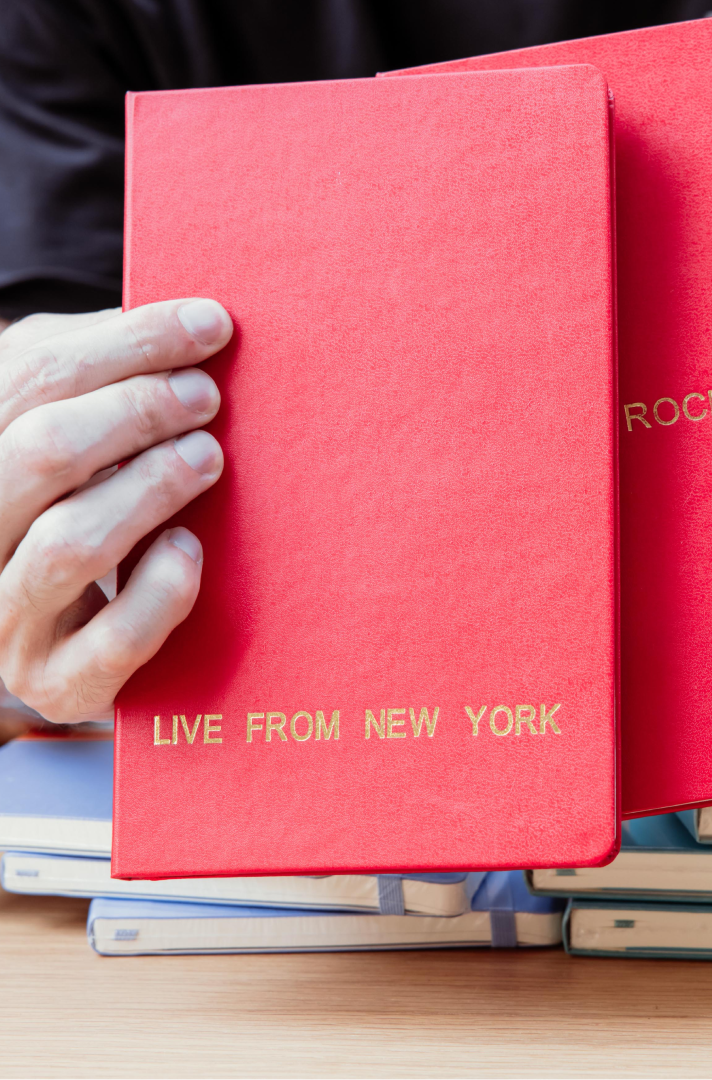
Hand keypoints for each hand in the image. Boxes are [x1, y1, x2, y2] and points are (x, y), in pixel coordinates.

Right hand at [0, 300, 230, 721]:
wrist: (71, 628)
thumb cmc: (84, 498)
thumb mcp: (73, 428)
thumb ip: (96, 375)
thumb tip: (185, 324)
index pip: (31, 378)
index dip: (130, 343)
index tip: (210, 324)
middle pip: (41, 452)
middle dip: (137, 411)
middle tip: (206, 397)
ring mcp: (6, 619)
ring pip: (70, 543)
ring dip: (151, 488)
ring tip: (207, 457)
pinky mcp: (59, 682)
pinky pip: (112, 640)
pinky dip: (161, 589)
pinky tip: (191, 547)